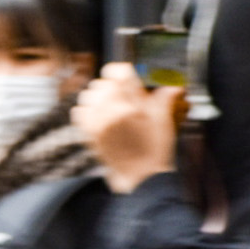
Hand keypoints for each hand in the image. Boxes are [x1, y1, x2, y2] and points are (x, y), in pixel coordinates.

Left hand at [73, 63, 182, 193]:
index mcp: (132, 105)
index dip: (121, 71)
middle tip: (121, 94)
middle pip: (102, 82)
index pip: (118, 72)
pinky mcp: (87, 132)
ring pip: (88, 94)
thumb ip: (163, 99)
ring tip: (109, 105)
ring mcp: (96, 122)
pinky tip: (98, 115)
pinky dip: (86, 109)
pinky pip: (78, 110)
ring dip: (97, 96)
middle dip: (112, 85)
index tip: (124, 75)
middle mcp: (111, 111)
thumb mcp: (164, 121)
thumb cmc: (154, 150)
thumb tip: (171, 86)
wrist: (139, 177)